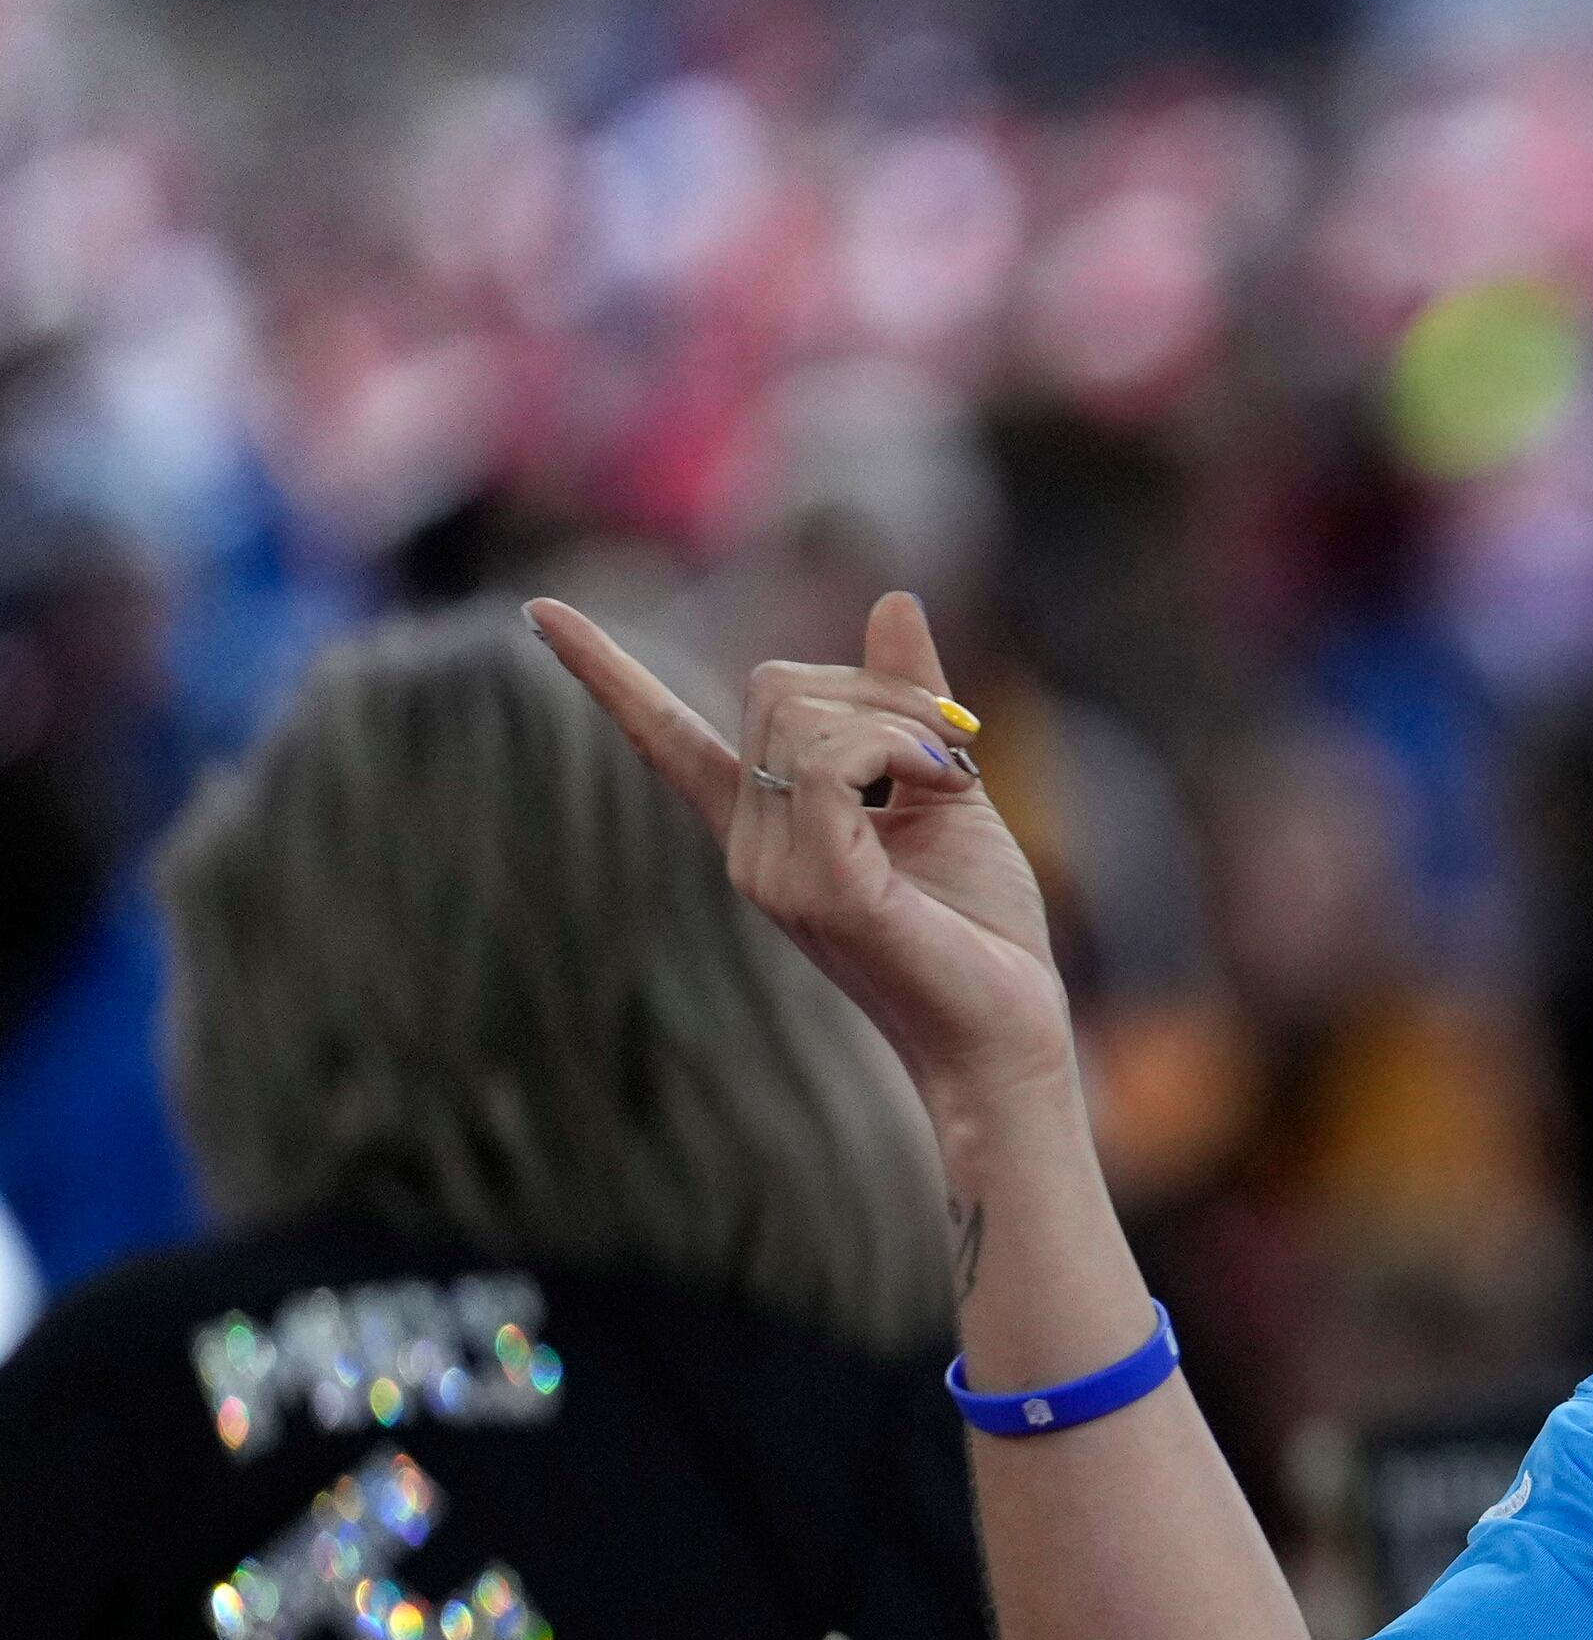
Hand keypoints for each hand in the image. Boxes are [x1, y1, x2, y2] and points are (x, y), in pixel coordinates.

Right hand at [529, 590, 1067, 1124]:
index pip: (664, 737)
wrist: (1008, 1038)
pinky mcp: (815, 886)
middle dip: (875, 689)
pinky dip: (901, 745)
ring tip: (954, 777)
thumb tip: (891, 601)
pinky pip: (834, 760)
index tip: (538, 611)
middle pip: (773, 686)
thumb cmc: (983, 931)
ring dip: (902, 719)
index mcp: (769, 826)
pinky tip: (946, 782)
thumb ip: (910, 702)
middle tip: (953, 750)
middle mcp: (751, 845)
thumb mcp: (947, 788)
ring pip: (801, 714)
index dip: (606, 672)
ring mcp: (770, 868)